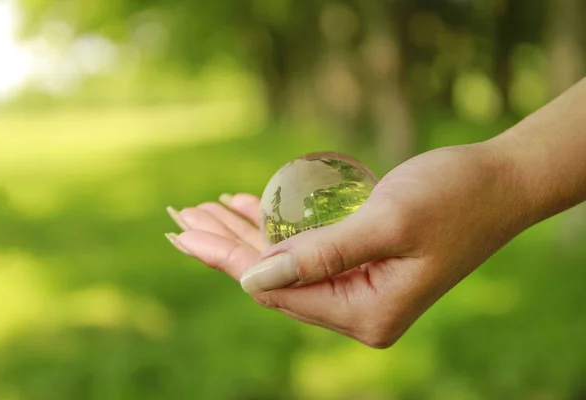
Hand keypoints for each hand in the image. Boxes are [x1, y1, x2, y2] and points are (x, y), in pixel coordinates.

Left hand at [165, 141, 528, 347]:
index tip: (183, 232)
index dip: (225, 259)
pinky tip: (244, 205)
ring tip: (201, 211)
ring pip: (284, 262)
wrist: (500, 182)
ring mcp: (360, 287)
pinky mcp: (362, 263)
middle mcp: (358, 310)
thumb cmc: (455, 196)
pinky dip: (274, 225)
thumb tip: (250, 279)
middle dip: (224, 246)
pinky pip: (306, 248)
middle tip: (178, 219)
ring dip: (244, 233)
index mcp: (365, 314)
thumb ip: (320, 256)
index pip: (275, 288)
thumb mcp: (388, 222)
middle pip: (272, 278)